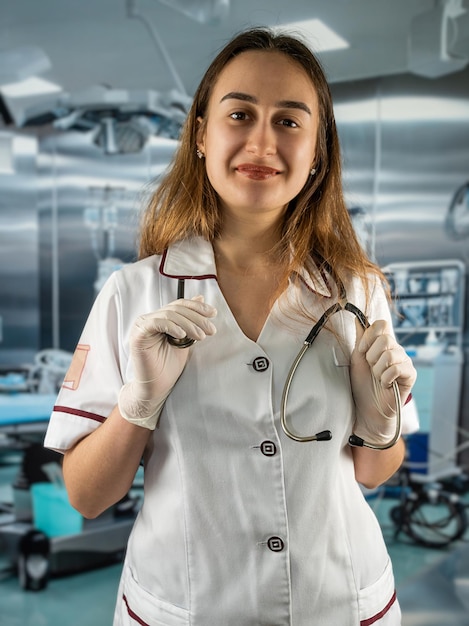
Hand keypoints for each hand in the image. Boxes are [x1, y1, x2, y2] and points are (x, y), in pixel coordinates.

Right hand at [118, 295, 216, 428]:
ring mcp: (142, 326)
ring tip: (201, 336)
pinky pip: (156, 323)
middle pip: (176, 309)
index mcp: (159, 318)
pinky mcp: (138, 335)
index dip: (197, 307)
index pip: (179, 305)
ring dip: (189, 324)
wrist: (157, 387)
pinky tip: (183, 335)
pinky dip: (172, 326)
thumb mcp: (185, 339)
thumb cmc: (168, 366)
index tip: (213, 314)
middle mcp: (149, 319)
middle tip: (211, 329)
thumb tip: (200, 298)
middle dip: (197, 318)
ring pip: (169, 314)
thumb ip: (190, 321)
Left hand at [350, 318, 415, 443]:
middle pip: (385, 339)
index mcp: (383, 344)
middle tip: (371, 368)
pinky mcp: (410, 374)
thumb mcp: (356, 358)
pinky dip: (386, 377)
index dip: (369, 337)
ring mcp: (404, 361)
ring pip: (390, 354)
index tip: (362, 351)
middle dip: (372, 356)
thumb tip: (357, 317)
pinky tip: (385, 384)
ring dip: (377, 369)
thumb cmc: (361, 384)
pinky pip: (397, 368)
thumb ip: (360, 338)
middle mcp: (396, 350)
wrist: (367, 409)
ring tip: (378, 378)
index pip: (381, 325)